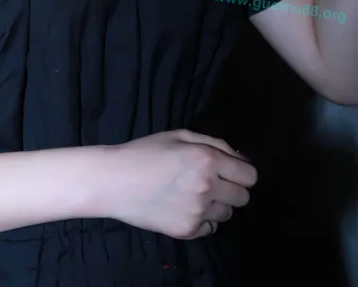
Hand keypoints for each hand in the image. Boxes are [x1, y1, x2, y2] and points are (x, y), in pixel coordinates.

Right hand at [100, 129, 256, 238]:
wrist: (115, 181)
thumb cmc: (146, 152)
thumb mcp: (180, 135)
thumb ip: (215, 143)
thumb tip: (241, 159)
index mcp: (208, 160)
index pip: (250, 175)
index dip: (242, 172)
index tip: (230, 171)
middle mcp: (208, 187)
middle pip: (243, 197)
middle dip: (232, 189)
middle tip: (211, 182)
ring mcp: (198, 212)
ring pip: (228, 214)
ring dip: (217, 205)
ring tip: (193, 194)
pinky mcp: (187, 230)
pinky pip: (210, 228)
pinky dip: (203, 220)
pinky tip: (184, 207)